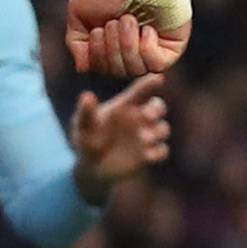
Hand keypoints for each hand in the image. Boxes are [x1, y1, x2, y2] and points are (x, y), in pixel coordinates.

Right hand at [66, 0, 191, 79]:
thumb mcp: (79, 13)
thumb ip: (76, 43)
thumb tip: (83, 68)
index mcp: (112, 47)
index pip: (102, 69)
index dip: (97, 55)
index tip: (98, 30)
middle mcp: (133, 52)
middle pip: (118, 72)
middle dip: (112, 47)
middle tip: (114, 22)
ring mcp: (154, 51)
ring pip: (137, 69)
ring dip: (127, 44)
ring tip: (129, 19)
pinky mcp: (172, 47)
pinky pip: (157, 65)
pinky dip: (147, 48)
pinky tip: (147, 29)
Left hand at [72, 75, 169, 198]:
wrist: (91, 167)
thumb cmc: (87, 140)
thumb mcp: (83, 126)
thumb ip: (86, 112)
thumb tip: (87, 96)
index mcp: (125, 106)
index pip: (141, 91)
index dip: (150, 83)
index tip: (158, 79)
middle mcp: (139, 119)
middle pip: (158, 107)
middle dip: (157, 108)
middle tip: (147, 115)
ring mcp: (145, 137)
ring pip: (163, 129)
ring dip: (158, 131)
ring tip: (144, 138)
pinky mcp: (148, 155)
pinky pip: (162, 151)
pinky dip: (159, 152)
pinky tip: (148, 155)